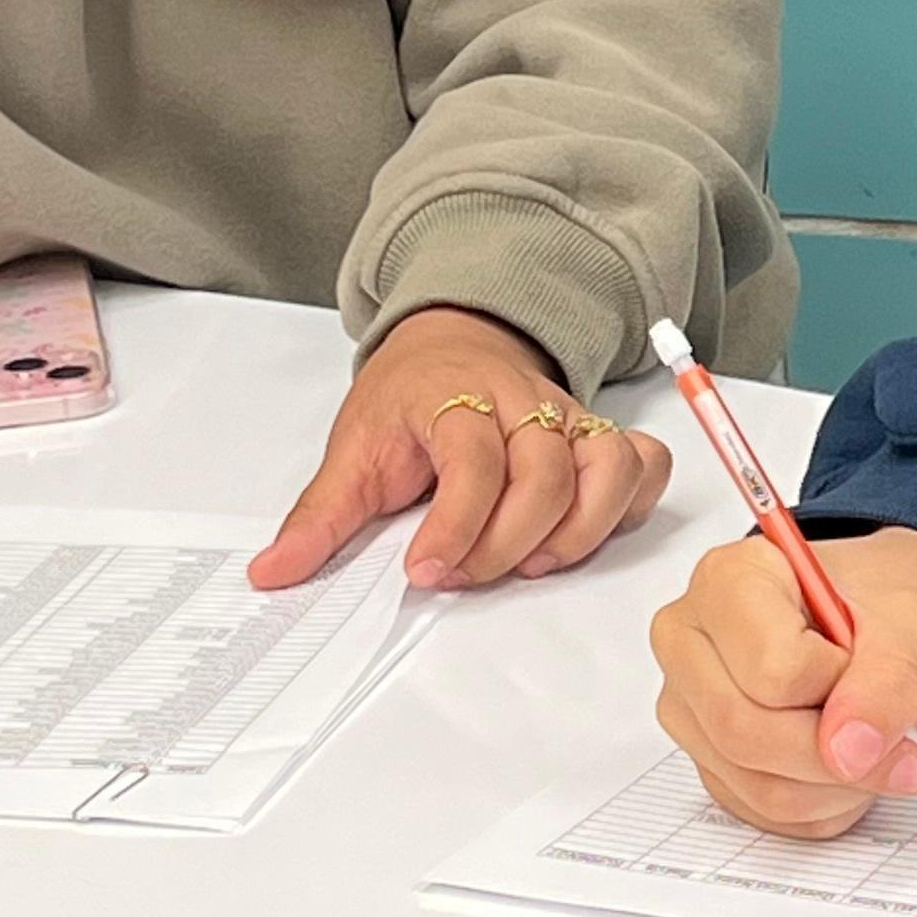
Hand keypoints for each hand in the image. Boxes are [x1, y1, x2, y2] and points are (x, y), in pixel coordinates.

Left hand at [248, 306, 673, 594]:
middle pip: (545, 472)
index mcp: (455, 396)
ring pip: (608, 466)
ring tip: (532, 564)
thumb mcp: (353, 448)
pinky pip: (642, 462)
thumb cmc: (406, 398)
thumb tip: (274, 572)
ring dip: (578, 530)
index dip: (455, 525)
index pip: (473, 459)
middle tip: (465, 575)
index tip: (424, 571)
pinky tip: (583, 535)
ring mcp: (568, 417)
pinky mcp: (596, 435)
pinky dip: (627, 504)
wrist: (451, 342)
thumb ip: (321, 515)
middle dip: (507, 542)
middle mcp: (522, 402)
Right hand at [651, 525, 916, 836]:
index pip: (770, 666)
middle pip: (745, 732)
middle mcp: (690, 640)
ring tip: (880, 749)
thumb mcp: (913, 625)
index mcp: (728, 578)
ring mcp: (691, 706)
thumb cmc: (886, 604)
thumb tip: (850, 752)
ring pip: (756, 783)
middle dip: (840, 755)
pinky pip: (764, 812)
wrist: (885, 624)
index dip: (839, 684)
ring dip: (839, 787)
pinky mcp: (708, 760)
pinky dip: (826, 806)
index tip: (871, 664)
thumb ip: (888, 682)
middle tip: (904, 744)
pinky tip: (851, 765)